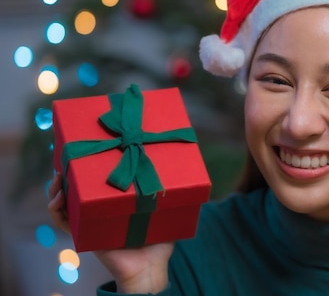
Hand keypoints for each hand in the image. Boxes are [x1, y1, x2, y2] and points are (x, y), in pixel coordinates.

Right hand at [48, 172, 174, 293]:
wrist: (149, 269)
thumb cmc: (159, 243)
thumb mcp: (163, 212)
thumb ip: (167, 194)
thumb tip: (178, 170)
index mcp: (114, 202)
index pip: (96, 181)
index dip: (87, 167)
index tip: (87, 153)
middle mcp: (99, 210)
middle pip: (76, 188)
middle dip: (68, 173)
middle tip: (67, 162)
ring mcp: (90, 221)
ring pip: (65, 203)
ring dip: (57, 189)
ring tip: (58, 179)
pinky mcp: (84, 235)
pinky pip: (65, 223)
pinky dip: (57, 212)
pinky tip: (58, 202)